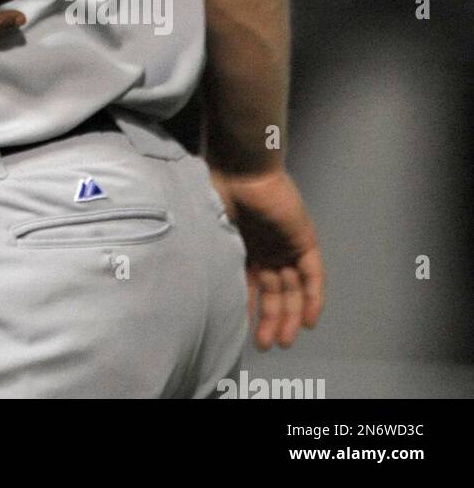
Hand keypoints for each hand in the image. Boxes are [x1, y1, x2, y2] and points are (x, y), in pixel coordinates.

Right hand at [209, 165, 324, 350]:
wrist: (240, 166)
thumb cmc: (217, 189)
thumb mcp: (208, 226)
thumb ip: (211, 251)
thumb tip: (197, 280)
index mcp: (243, 244)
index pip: (250, 284)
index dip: (248, 308)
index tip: (242, 333)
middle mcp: (266, 248)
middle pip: (274, 291)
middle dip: (270, 319)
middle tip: (265, 345)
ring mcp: (286, 245)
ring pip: (293, 288)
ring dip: (288, 315)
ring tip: (283, 341)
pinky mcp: (304, 240)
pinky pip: (313, 275)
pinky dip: (312, 298)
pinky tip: (307, 322)